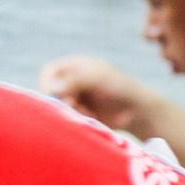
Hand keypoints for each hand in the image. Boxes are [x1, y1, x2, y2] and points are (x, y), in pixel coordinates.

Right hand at [38, 55, 152, 132]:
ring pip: (57, 106)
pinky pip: (65, 117)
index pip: (49, 71)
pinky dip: (75, 118)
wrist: (137, 110)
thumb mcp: (97, 78)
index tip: (52, 96)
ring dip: (69, 111)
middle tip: (73, 105)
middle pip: (50, 90)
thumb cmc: (119, 87)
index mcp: (75, 66)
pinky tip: (90, 117)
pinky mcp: (77, 113)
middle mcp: (71, 81)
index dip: (47, 83)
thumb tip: (53, 89)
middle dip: (60, 99)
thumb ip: (75, 81)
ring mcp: (74, 97)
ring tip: (87, 113)